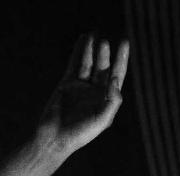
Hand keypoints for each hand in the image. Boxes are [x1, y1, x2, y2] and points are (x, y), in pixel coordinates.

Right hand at [34, 33, 128, 158]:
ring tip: (93, 34)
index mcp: (107, 100)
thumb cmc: (81, 133)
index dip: (122, 59)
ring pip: (88, 63)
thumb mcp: (102, 120)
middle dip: (105, 54)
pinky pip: (74, 64)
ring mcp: (81, 86)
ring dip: (91, 49)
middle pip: (103, 67)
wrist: (55, 137)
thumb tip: (115, 78)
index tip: (124, 42)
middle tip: (104, 42)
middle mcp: (96, 92)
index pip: (117, 75)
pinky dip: (78, 51)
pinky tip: (83, 39)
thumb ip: (113, 101)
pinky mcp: (67, 83)